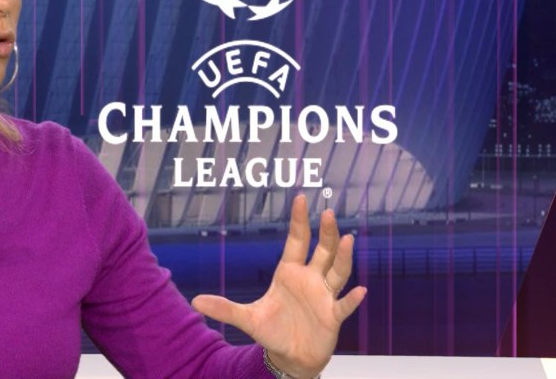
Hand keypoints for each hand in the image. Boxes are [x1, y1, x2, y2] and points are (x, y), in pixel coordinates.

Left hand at [191, 194, 365, 378]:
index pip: (296, 241)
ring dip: (343, 257)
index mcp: (289, 272)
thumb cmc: (272, 331)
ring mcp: (324, 296)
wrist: (290, 357)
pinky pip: (344, 305)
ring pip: (337, 271)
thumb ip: (224, 308)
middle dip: (325, 233)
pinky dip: (352, 299)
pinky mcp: (333, 316)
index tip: (300, 198)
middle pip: (322, 251)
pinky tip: (361, 290)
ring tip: (347, 239)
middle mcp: (310, 279)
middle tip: (328, 213)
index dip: (299, 221)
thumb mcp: (246, 319)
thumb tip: (195, 302)